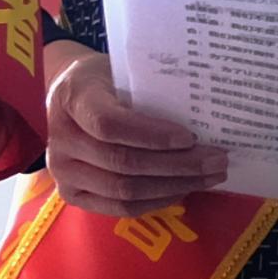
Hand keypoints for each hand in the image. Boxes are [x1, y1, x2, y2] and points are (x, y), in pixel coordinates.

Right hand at [41, 39, 225, 216]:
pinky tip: (184, 188)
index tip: (189, 137)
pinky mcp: (72, 195)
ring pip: (124, 191)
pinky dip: (157, 200)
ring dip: (174, 186)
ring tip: (209, 176)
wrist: (69, 97)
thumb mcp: (122, 71)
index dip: (151, 135)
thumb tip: (205, 111)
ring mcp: (63, 173)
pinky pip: (120, 207)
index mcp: (73, 98)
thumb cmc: (105, 80)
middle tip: (217, 160)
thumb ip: (150, 89)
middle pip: (123, 163)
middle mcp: (60, 140)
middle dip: (177, 165)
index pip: (109, 124)